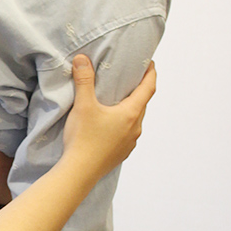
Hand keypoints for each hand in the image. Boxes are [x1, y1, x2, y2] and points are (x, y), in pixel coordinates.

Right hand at [61, 54, 155, 177]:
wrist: (80, 171)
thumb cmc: (83, 138)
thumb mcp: (83, 105)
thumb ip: (84, 80)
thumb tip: (82, 59)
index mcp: (131, 113)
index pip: (148, 88)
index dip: (151, 74)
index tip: (150, 64)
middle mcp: (135, 128)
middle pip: (142, 104)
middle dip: (138, 91)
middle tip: (130, 79)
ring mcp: (130, 142)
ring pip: (135, 120)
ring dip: (129, 109)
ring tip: (117, 102)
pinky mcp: (121, 153)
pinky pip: (127, 134)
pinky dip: (122, 125)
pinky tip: (109, 125)